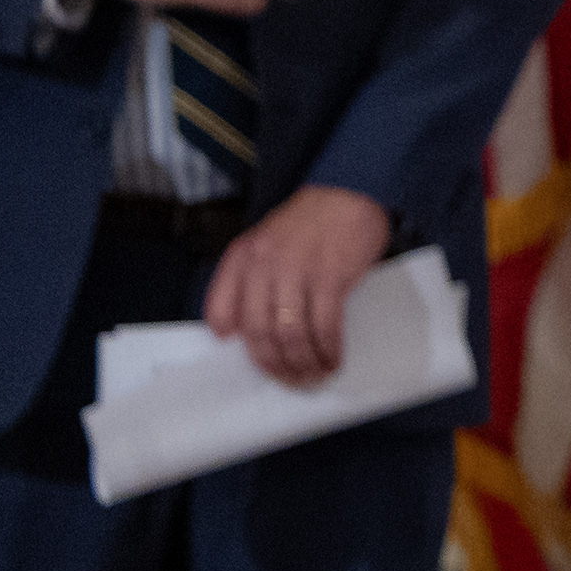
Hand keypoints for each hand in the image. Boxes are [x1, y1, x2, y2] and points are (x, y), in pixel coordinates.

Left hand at [202, 183, 393, 387]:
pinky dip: (328, 348)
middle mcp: (263, 264)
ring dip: (302, 362)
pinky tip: (334, 357)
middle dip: (274, 364)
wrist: (349, 190)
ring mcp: (298, 270)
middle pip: (259, 331)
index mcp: (242, 257)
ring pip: (291, 333)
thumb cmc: (310, 220)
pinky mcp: (332, 275)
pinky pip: (325, 323)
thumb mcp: (267, 240)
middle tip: (290, 379)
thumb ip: (254, 278)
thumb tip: (248, 328)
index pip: (220, 312)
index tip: (251, 360)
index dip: (233, 343)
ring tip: (314, 374)